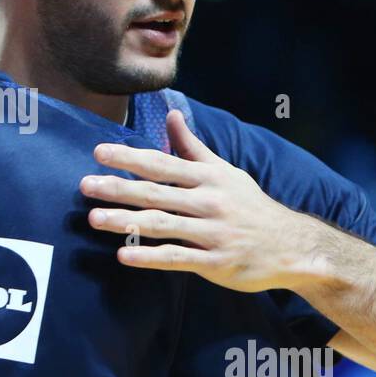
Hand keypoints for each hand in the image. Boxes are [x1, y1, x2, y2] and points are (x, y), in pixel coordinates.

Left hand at [80, 110, 322, 292]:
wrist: (291, 245)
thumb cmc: (250, 206)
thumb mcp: (225, 172)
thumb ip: (193, 146)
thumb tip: (171, 113)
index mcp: (208, 177)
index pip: (162, 163)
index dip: (129, 157)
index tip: (99, 152)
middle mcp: (208, 202)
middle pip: (156, 192)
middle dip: (118, 187)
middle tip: (84, 185)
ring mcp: (211, 233)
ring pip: (162, 225)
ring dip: (126, 222)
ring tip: (94, 219)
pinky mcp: (214, 262)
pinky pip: (177, 258)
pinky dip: (149, 257)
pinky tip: (123, 255)